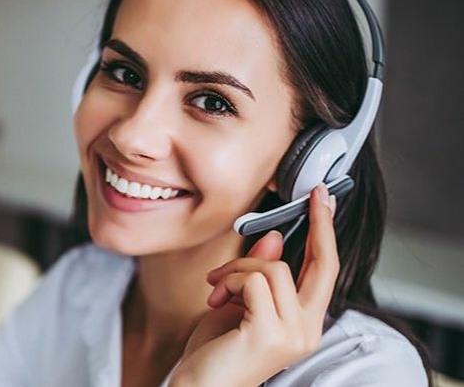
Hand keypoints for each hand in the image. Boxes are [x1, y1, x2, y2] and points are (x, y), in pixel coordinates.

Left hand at [169, 185, 338, 386]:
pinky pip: (252, 279)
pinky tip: (215, 299)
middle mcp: (307, 330)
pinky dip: (228, 279)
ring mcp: (292, 334)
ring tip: (217, 287)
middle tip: (314, 193)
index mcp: (303, 321)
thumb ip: (261, 272)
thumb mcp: (241, 301)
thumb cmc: (217, 349)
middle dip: (320, 222)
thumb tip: (276, 239)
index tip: (323, 199)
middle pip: (325, 264)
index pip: (325, 271)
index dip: (326, 231)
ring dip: (237, 267)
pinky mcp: (270, 333)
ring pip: (273, 267)